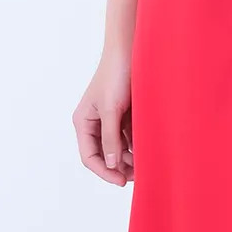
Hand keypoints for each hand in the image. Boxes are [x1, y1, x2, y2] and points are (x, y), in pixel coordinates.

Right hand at [73, 50, 134, 185]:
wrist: (131, 50)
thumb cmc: (116, 75)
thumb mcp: (111, 109)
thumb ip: (110, 138)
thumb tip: (110, 164)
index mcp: (83, 122)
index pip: (89, 156)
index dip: (104, 171)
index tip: (122, 181)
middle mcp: (94, 123)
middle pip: (104, 155)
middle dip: (119, 167)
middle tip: (139, 175)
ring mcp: (110, 119)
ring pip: (118, 148)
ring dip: (130, 158)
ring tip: (146, 163)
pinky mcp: (125, 115)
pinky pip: (129, 137)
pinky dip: (137, 145)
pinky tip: (148, 148)